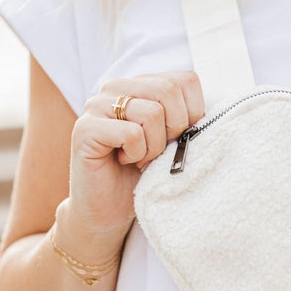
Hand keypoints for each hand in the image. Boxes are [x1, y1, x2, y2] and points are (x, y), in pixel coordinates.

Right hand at [67, 71, 204, 234]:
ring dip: (154, 146)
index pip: (185, 80)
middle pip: (168, 90)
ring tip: (140, 158)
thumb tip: (206, 116)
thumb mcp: (171, 141)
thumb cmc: (141, 173)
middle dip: (175, 128)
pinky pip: (132, 134)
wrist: (107, 210)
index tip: (177, 138)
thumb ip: (185, 118)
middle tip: (159, 151)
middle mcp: (116, 87)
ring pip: (152, 112)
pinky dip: (136, 154)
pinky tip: (124, 161)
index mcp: (139, 85)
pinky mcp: (85, 128)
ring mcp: (97, 105)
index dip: (193, 113)